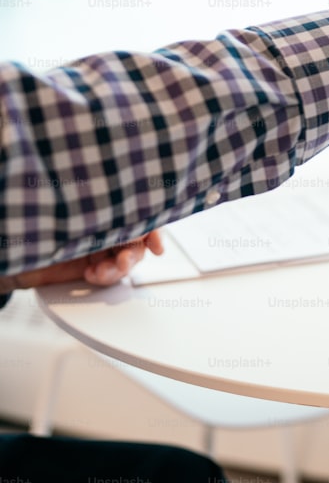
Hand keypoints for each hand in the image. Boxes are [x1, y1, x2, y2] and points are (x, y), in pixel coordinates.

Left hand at [0, 230, 164, 293]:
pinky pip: (110, 275)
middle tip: (123, 261)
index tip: (157, 245)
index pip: (139, 215)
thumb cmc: (34, 222)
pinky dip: (106, 277)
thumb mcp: (77, 216)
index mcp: (104, 206)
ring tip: (102, 272)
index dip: (153, 229)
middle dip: (135, 253)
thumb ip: (107, 217)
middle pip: (137, 239)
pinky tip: (92, 274)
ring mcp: (97, 246)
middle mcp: (104, 225)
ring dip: (119, 268)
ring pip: (126, 259)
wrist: (7, 258)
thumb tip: (136, 221)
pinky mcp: (88, 266)